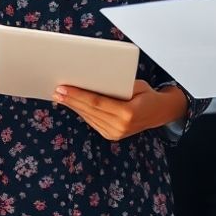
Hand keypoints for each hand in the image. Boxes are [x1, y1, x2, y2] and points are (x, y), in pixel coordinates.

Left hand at [54, 80, 183, 140]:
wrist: (159, 112)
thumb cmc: (147, 94)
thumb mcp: (136, 85)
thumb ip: (116, 86)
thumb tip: (92, 80)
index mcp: (127, 113)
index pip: (97, 102)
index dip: (78, 95)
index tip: (63, 88)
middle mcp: (120, 126)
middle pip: (89, 111)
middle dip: (71, 100)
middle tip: (56, 91)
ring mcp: (115, 133)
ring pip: (89, 117)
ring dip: (73, 106)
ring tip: (59, 96)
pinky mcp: (111, 135)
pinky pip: (92, 121)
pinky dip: (81, 111)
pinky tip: (72, 104)